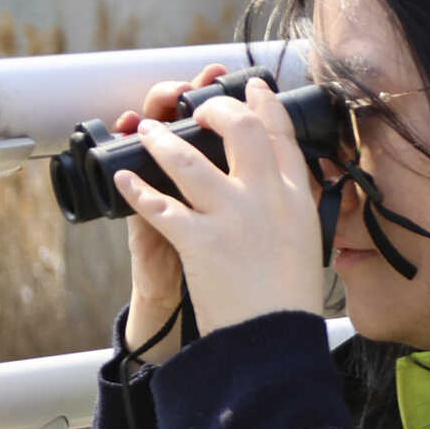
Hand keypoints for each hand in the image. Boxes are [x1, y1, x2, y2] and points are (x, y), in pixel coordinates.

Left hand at [114, 75, 333, 349]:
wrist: (272, 341)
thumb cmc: (287, 300)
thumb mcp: (306, 242)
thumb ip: (296, 206)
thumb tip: (290, 181)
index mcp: (296, 199)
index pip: (283, 137)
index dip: (266, 105)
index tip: (253, 87)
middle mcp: (267, 199)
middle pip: (241, 130)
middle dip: (214, 108)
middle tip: (196, 105)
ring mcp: (233, 217)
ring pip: (191, 160)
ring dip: (161, 141)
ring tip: (146, 130)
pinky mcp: (201, 241)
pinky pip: (160, 205)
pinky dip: (137, 189)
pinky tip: (124, 178)